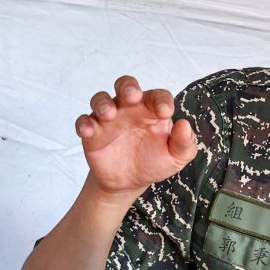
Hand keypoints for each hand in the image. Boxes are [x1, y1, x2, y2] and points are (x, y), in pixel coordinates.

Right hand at [76, 75, 197, 198]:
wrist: (129, 182)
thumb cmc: (154, 162)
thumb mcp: (175, 157)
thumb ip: (184, 143)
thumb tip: (185, 124)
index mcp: (152, 110)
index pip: (158, 96)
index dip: (161, 100)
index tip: (165, 112)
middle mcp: (130, 109)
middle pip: (126, 86)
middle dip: (128, 87)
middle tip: (132, 96)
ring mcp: (109, 118)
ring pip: (101, 99)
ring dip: (103, 103)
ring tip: (109, 114)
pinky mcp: (92, 132)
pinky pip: (84, 121)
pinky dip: (84, 123)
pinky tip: (88, 131)